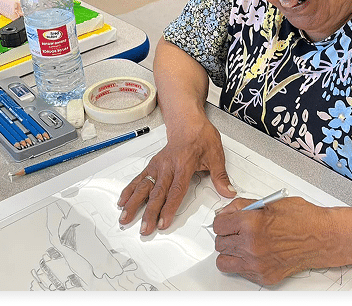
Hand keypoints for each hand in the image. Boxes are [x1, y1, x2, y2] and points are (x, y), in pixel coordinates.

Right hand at [117, 117, 235, 234]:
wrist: (188, 122)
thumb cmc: (201, 137)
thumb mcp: (216, 154)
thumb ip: (220, 176)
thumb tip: (228, 192)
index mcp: (184, 165)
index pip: (176, 191)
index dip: (169, 208)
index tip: (163, 222)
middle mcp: (168, 166)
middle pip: (157, 193)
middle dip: (149, 213)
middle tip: (144, 229)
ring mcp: (158, 166)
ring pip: (144, 187)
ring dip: (133, 204)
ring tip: (125, 218)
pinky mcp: (153, 165)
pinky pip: (139, 179)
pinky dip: (129, 190)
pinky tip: (122, 201)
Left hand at [213, 196, 336, 285]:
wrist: (323, 237)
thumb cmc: (303, 218)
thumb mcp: (270, 203)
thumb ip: (244, 207)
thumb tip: (228, 211)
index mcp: (251, 224)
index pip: (218, 225)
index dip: (222, 220)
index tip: (226, 221)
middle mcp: (251, 246)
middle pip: (219, 243)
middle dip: (226, 235)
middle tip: (236, 230)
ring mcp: (256, 264)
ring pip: (224, 261)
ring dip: (230, 251)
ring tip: (241, 244)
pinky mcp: (263, 276)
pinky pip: (240, 272)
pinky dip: (243, 263)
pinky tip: (254, 253)